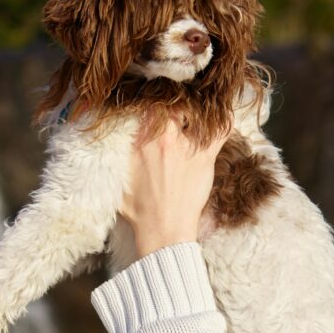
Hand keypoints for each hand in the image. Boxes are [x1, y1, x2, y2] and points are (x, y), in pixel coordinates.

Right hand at [120, 112, 228, 258]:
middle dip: (174, 104)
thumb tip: (110, 136)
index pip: (147, 106)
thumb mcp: (118, 177)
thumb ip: (117, 153)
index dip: (152, 101)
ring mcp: (186, 147)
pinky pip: (220, 130)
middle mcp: (163, 139)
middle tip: (177, 111)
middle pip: (171, 104)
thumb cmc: (139, 209)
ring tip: (196, 112)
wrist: (162, 231)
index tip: (156, 104)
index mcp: (139, 142)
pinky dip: (223, 120)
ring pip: (195, 111)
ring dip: (196, 109)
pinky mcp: (205, 158)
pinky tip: (222, 114)